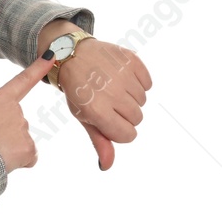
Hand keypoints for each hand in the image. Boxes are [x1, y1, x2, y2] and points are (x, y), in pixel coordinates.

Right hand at [0, 53, 55, 171]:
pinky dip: (20, 161)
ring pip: (22, 140)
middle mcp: (15, 111)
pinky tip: (4, 162)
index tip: (53, 55)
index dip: (39, 68)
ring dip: (10, 148)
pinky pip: (29, 156)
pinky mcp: (29, 148)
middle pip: (17, 122)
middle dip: (5, 134)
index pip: (22, 80)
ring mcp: (23, 129)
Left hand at [54, 39, 151, 170]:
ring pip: (143, 100)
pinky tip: (121, 76)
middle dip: (125, 113)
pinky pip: (148, 83)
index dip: (120, 130)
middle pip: (137, 118)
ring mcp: (122, 75)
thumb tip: (106, 166)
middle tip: (108, 101)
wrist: (73, 55)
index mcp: (97, 111)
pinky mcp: (131, 60)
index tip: (109, 119)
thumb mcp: (84, 117)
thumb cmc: (78, 90)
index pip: (128, 135)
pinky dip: (139, 81)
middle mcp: (111, 93)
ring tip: (113, 87)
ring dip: (131, 97)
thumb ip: (99, 141)